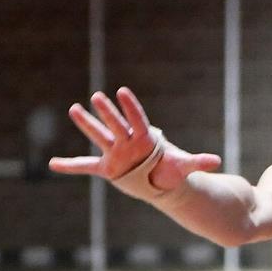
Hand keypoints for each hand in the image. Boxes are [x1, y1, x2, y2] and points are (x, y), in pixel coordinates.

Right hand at [49, 87, 221, 191]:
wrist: (159, 179)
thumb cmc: (170, 168)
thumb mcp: (183, 166)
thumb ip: (197, 162)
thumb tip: (218, 162)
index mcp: (144, 137)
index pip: (137, 119)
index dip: (130, 107)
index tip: (123, 91)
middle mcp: (126, 140)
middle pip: (116, 123)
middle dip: (108, 112)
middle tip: (98, 96)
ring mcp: (115, 152)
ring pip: (99, 136)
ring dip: (87, 124)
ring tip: (74, 109)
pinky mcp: (107, 167)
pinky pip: (86, 165)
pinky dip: (71, 166)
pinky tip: (53, 164)